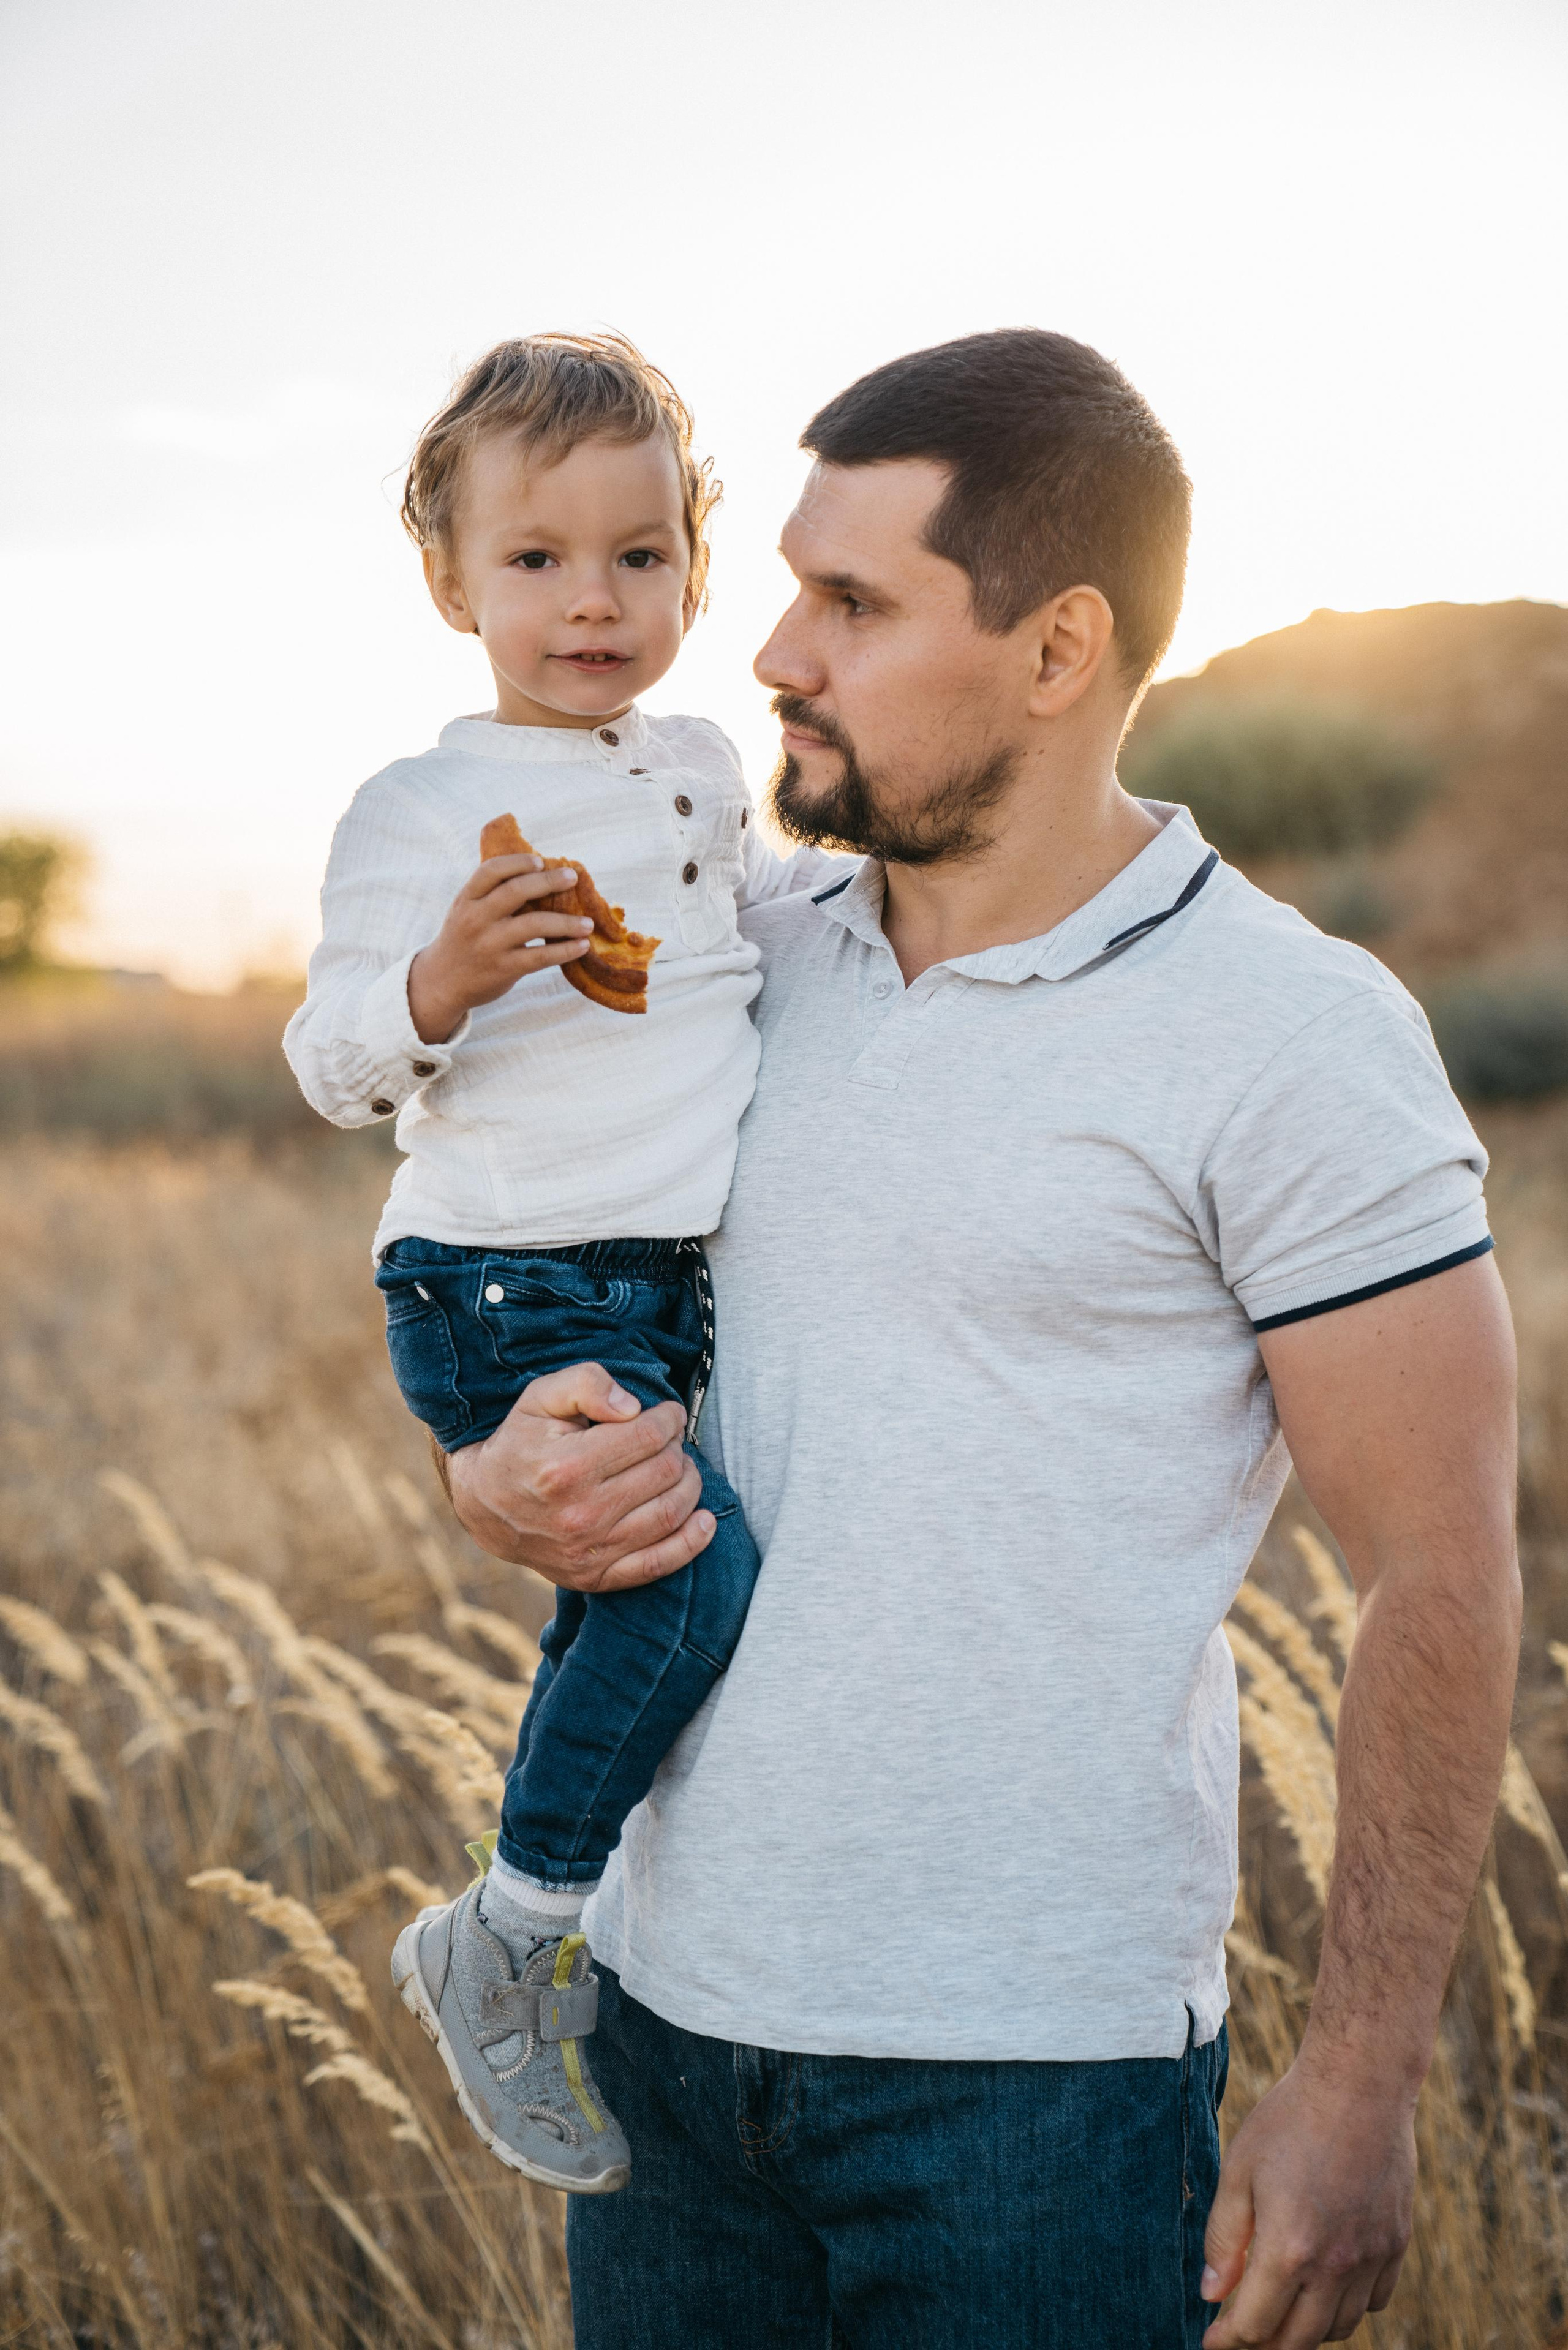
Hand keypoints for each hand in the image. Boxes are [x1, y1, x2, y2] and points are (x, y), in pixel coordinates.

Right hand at [408, 854, 594, 1042]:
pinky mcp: (503, 968)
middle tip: (572, 877)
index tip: (540, 861)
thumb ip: (492, 895)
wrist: (441, 983)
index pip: (491, 871)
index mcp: (466, 899)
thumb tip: (540, 874)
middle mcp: (475, 919)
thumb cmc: (465, 939)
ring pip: (534, 924)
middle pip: (516, 892)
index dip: (517, 863)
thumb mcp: (466, 911)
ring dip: (566, 922)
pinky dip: (565, 950)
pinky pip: (540, 956)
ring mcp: (489, 944)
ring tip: (587, 923)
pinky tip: (581, 946)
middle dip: (548, 881)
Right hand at [445, 1363, 716, 1589]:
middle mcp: (581, 1513)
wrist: (484, 1506)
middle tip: (669, 1439)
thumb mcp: (540, 1397)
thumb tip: (632, 1407)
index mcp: (566, 1466)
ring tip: (679, 1468)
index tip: (667, 1414)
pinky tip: (706, 1520)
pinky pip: (659, 1564)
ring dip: (689, 1484)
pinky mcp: (596, 1577)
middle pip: (665, 1472)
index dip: (668, 1419)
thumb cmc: (519, 1444)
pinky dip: (692, 1542)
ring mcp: (590, 1550)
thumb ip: (585, 1384)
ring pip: (671, 1513)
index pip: (648, 1436)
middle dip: (677, 1447)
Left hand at [1202, 2049, 1414, 2346]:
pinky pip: (1373, 2301)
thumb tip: (1212, 2294)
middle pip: (1299, 2341)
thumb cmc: (1290, 2119)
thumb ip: (1223, 2240)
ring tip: (1281, 2310)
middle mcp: (1336, 2265)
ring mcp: (1372, 2257)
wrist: (1360, 2083)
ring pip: (1340, 2327)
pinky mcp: (1396, 2243)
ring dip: (1306, 2331)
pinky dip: (1346, 2306)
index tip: (1211, 2342)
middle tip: (1241, 2334)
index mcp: (1289, 2250)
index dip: (1228, 2341)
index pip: (1256, 2327)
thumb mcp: (1239, 2172)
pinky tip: (1325, 2286)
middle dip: (1264, 2346)